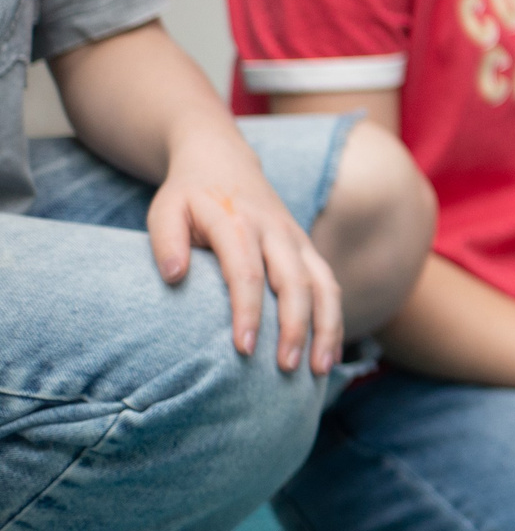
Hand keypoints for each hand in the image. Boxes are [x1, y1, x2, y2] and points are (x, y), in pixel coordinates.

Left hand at [151, 123, 341, 373]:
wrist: (222, 160)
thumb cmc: (188, 195)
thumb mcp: (165, 210)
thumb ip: (165, 241)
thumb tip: (174, 277)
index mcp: (238, 222)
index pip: (247, 273)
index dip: (247, 312)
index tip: (241, 349)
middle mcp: (276, 231)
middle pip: (295, 282)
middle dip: (294, 327)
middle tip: (286, 368)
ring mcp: (297, 241)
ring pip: (323, 285)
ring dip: (326, 328)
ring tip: (319, 370)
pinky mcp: (308, 250)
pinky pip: (330, 286)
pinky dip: (334, 320)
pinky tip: (329, 354)